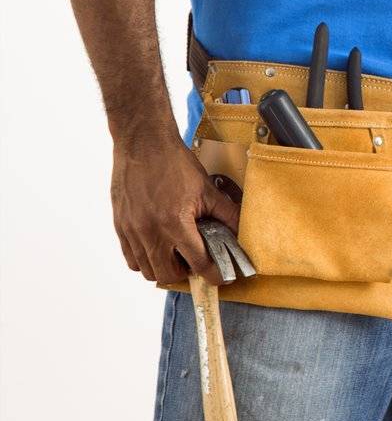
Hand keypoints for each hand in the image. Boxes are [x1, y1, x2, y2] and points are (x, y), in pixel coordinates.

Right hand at [111, 131, 242, 286]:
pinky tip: (157, 247)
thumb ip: (225, 213)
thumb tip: (241, 230)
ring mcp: (132, 231)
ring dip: (163, 269)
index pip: (197, 263)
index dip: (213, 274)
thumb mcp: (206, 188)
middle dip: (185, 273)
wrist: (143, 142)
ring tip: (176, 255)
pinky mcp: (120, 226)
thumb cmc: (173, 162)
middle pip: (168, 274)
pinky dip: (144, 260)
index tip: (219, 277)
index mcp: (175, 223)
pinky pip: (130, 258)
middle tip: (195, 262)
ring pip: (146, 270)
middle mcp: (150, 232)